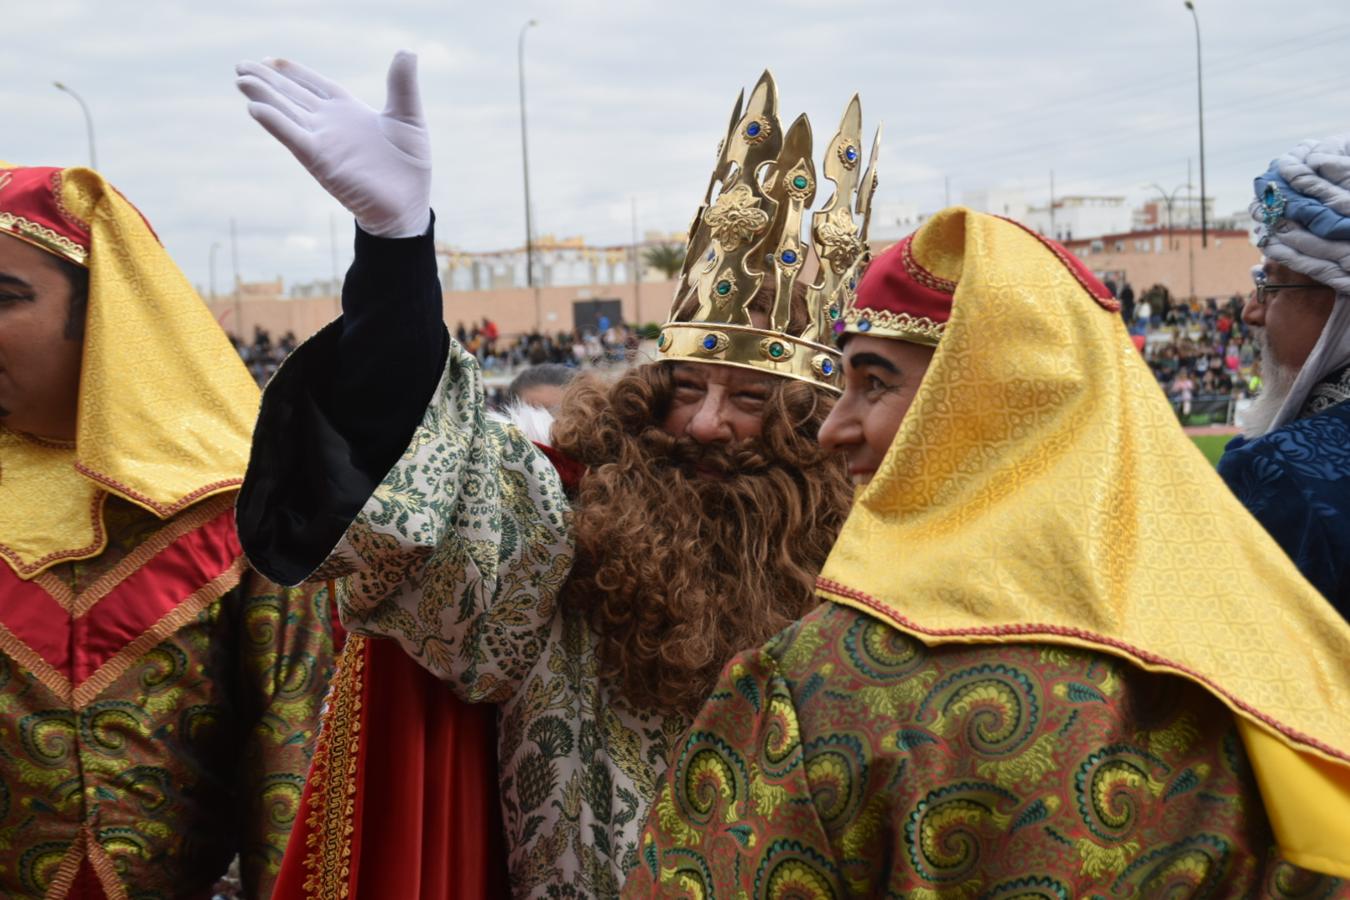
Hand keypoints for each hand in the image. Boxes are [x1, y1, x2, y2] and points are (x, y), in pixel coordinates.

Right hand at [235, 51, 430, 237]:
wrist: (408, 205)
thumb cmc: (409, 165)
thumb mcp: (408, 116)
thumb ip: (402, 85)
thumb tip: (407, 51)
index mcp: (348, 111)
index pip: (315, 85)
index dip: (294, 72)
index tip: (272, 59)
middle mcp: (330, 124)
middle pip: (293, 95)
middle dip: (268, 80)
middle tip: (241, 65)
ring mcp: (324, 142)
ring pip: (287, 112)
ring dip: (264, 96)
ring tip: (241, 79)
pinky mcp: (322, 161)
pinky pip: (294, 138)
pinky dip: (276, 123)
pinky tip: (255, 109)